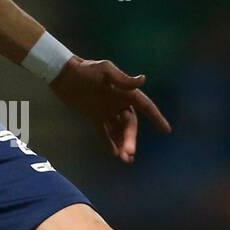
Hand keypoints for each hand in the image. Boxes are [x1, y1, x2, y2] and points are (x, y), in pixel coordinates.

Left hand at [51, 57, 170, 162]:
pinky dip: (109, 142)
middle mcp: (118, 102)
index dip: (156, 118)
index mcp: (124, 92)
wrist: (63, 74)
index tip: (166, 130)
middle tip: (129, 154)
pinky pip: (103, 132)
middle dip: (131, 140)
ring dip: (122, 144)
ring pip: (118, 131)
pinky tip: (114, 154)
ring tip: (125, 159)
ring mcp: (106, 110)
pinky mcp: (94, 115)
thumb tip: (143, 79)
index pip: (145, 106)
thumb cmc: (85, 70)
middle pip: (130, 125)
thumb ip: (122, 78)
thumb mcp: (105, 70)